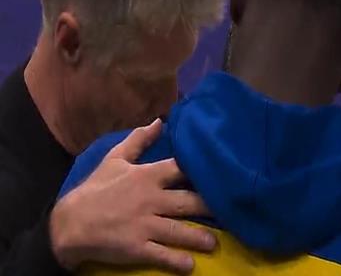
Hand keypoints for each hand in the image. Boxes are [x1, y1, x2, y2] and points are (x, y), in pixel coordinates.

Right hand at [50, 119, 215, 273]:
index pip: (180, 169)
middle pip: (187, 201)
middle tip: (230, 208)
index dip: (200, 169)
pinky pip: (161, 255)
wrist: (69, 223)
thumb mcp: (115, 159)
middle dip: (209, 205)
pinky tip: (191, 265)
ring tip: (215, 243)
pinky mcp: (136, 247)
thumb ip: (138, 139)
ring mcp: (144, 225)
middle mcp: (150, 199)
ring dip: (199, 237)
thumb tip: (160, 120)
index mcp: (147, 176)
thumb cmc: (95, 188)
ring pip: (179, 230)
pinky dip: (176, 261)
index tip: (221, 171)